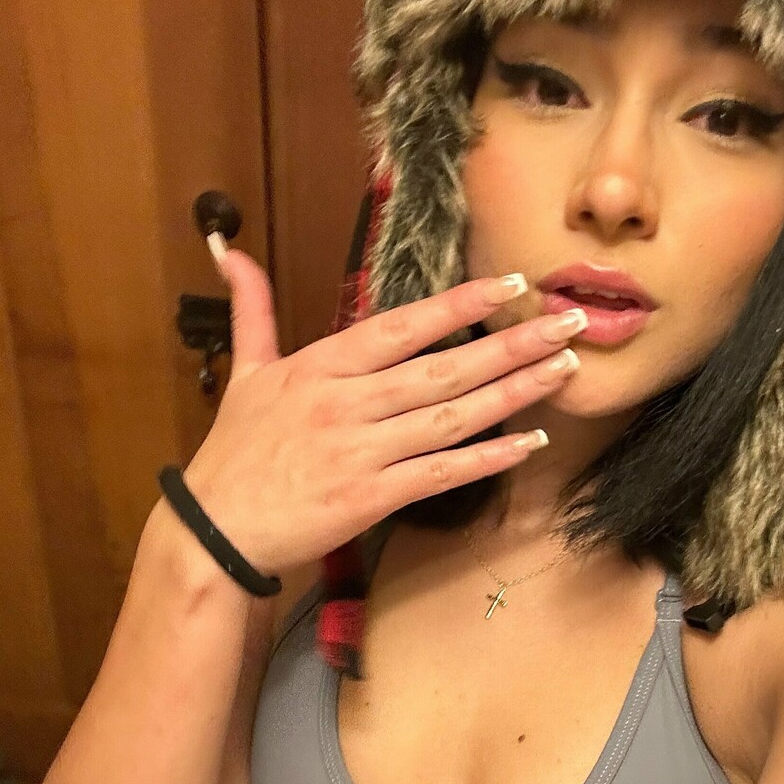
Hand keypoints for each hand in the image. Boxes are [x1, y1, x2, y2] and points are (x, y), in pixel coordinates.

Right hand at [180, 249, 583, 577]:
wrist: (216, 530)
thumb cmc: (235, 452)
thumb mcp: (244, 372)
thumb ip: (253, 310)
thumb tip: (231, 253)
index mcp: (321, 366)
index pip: (402, 326)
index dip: (459, 304)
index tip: (510, 285)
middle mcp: (346, 403)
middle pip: (442, 368)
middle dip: (510, 344)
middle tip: (567, 324)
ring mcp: (361, 452)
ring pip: (451, 418)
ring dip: (513, 393)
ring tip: (563, 370)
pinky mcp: (370, 499)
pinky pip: (440, 474)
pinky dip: (487, 458)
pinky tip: (529, 442)